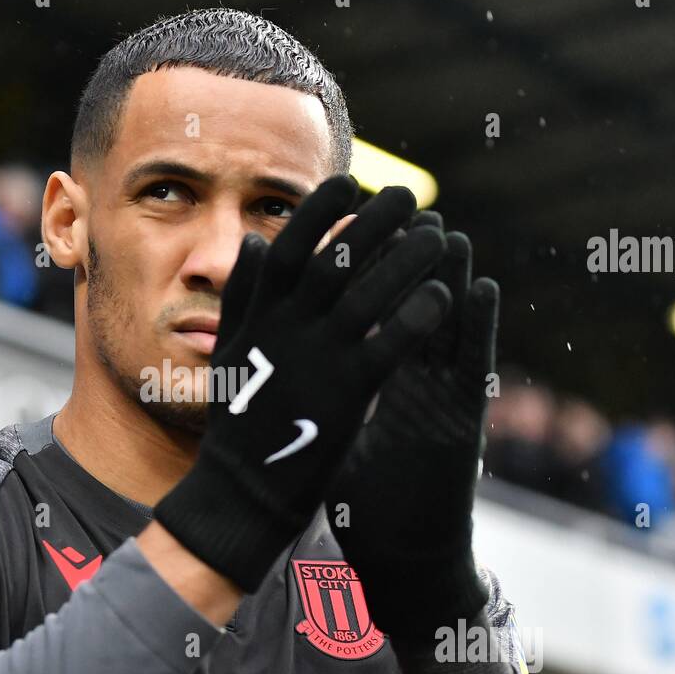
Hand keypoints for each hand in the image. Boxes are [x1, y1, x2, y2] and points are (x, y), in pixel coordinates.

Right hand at [154, 176, 451, 592]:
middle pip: (337, 259)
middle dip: (374, 221)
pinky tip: (444, 294)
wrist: (243, 492)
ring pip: (369, 295)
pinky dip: (416, 317)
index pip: (289, 247)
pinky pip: (390, 345)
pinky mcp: (348, 395)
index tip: (347, 181)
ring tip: (439, 234)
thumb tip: (256, 243)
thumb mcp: (231, 352)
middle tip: (408, 196)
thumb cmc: (239, 422)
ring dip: (406, 259)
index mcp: (258, 317)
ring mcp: (318, 360)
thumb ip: (243, 297)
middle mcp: (287, 330)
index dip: (318, 210)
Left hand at [325, 214, 499, 644]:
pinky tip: (481, 289)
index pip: (368, 322)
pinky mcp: (462, 426)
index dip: (361, 281)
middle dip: (406, 265)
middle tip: (404, 212)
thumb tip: (288, 370)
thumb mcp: (335, 442)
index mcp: (375, 387)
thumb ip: (321, 400)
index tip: (347, 235)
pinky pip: (470, 369)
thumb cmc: (365, 505)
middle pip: (408, 314)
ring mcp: (438, 403)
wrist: (403, 564)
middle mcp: (410, 388)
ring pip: (445, 331)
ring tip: (449, 231)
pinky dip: (477, 327)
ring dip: (449, 280)